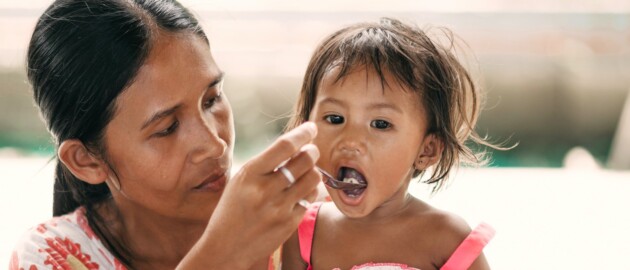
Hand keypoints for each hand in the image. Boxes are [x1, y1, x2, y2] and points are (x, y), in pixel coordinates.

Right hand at [179, 122, 320, 268]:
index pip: (284, 146)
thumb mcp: (241, 181)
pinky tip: (301, 190)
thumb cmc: (233, 209)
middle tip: (310, 150)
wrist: (225, 248)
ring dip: (314, 170)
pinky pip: (311, 198)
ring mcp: (279, 208)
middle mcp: (265, 190)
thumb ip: (266, 164)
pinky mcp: (289, 223)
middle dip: (312, 151)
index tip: (311, 127)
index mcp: (250, 174)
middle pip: (305, 159)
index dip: (303, 133)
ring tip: (306, 171)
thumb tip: (296, 143)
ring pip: (313, 177)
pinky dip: (310, 190)